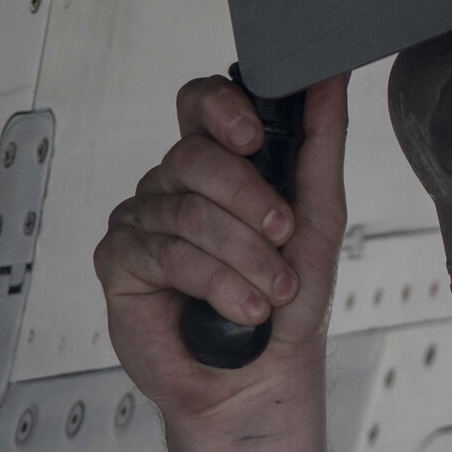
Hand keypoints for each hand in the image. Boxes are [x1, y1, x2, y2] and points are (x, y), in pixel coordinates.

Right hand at [93, 72, 350, 426]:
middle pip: (194, 157)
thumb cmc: (292, 299)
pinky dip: (217, 284)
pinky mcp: (120, 262)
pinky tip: (243, 308)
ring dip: (245, 256)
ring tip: (273, 290)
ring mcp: (143, 220)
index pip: (201, 103)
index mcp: (220, 164)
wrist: (267, 372)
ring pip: (187, 212)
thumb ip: (322, 142)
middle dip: (251, 201)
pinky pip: (165, 254)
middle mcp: (176, 185)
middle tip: (284, 236)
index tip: (254, 138)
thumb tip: (330, 79)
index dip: (221, 110)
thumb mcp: (321, 213)